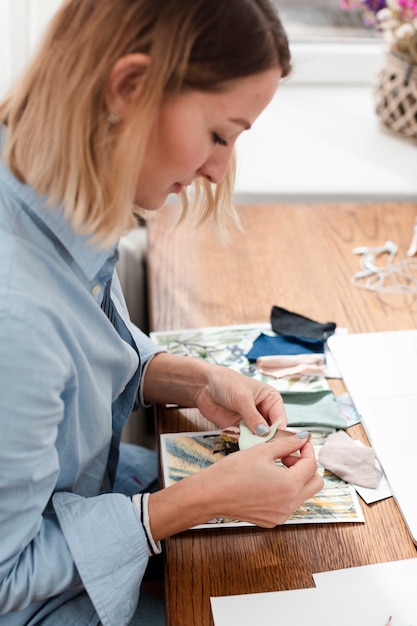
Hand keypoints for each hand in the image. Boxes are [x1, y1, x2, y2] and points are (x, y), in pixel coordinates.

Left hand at [143, 353, 285, 435]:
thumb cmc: (226, 382)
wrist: (204, 385)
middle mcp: (263, 412)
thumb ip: (253, 416)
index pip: (280, 419)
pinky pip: (246, 440)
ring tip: (252, 448)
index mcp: (271, 400)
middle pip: (271, 431)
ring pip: (259, 438)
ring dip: (255, 443)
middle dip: (267, 440)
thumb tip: (265, 433)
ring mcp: (251, 421)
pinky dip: (245, 444)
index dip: (279, 431)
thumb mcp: (242, 398)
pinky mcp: (239, 429)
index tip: (276, 443)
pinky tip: (243, 447)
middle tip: (264, 449)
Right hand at [148, 431, 323, 539]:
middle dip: (306, 465)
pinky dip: (286, 490)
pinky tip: (268, 479)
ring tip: (276, 466)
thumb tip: (302, 438)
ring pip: (303, 494)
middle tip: (288, 455)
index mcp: (289, 486)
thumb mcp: (262, 451)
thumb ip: (286, 444)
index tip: (299, 441)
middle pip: (315, 483)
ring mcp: (281, 515)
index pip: (311, 465)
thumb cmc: (232, 472)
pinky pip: (289, 503)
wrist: (210, 495)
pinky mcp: (272, 520)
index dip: (306, 449)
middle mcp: (289, 504)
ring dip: (297, 477)